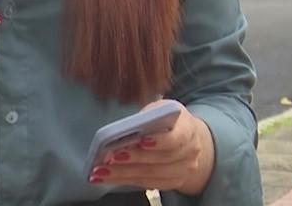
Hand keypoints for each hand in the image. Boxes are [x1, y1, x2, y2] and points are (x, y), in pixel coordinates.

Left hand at [89, 101, 211, 192]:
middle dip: (134, 159)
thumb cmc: (167, 120)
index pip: (177, 138)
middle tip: (111, 157)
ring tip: (101, 171)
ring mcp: (184, 170)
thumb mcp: (160, 109)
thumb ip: (147, 116)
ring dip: (123, 174)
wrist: (185, 139)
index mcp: (188, 129)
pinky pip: (147, 184)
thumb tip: (126, 129)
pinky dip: (125, 180)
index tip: (141, 141)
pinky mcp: (173, 182)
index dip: (160, 141)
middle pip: (161, 160)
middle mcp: (190, 152)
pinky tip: (108, 177)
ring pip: (151, 175)